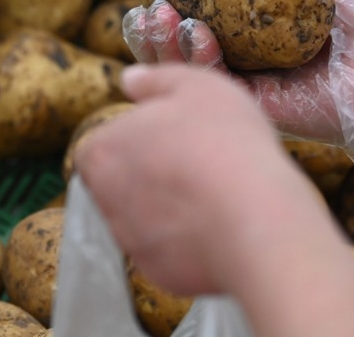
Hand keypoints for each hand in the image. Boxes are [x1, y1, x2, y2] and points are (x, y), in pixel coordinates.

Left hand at [75, 62, 329, 297]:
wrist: (255, 218)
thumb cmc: (222, 141)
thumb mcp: (194, 85)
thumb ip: (154, 80)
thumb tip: (129, 80)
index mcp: (102, 152)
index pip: (97, 146)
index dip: (131, 138)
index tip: (166, 134)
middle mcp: (105, 201)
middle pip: (118, 183)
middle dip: (148, 173)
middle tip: (194, 159)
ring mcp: (132, 242)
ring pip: (144, 218)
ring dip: (168, 205)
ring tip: (213, 189)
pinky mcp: (160, 273)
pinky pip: (171, 249)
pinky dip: (189, 238)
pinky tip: (221, 221)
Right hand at [122, 0, 353, 170]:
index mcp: (260, 33)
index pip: (204, 19)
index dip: (175, 5)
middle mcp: (251, 61)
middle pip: (187, 50)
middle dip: (157, 33)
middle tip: (146, 9)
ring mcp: (252, 88)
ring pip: (192, 73)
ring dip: (165, 47)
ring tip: (156, 17)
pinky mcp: (259, 112)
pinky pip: (218, 89)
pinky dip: (199, 64)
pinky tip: (195, 36)